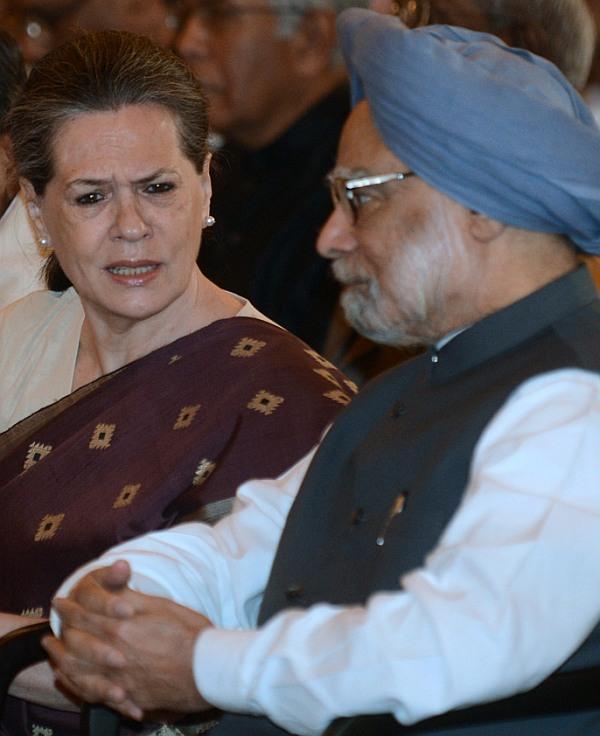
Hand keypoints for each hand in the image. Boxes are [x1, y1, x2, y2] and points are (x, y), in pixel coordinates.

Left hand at [44, 561, 212, 720]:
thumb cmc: (191, 634)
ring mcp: (119, 680)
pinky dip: (77, 688)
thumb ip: (132, 598)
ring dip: (62, 661)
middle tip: (50, 629)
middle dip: (60, 635)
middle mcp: (114, 655)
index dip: (70, 608)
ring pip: (78, 672)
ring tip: (53, 655)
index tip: (60, 602)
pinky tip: (72, 683)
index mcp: (122, 628)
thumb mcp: (162, 606)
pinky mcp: (127, 698)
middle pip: (76, 645)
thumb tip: (114, 585)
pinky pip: (93, 695)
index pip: (86, 615)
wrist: (209, 670)